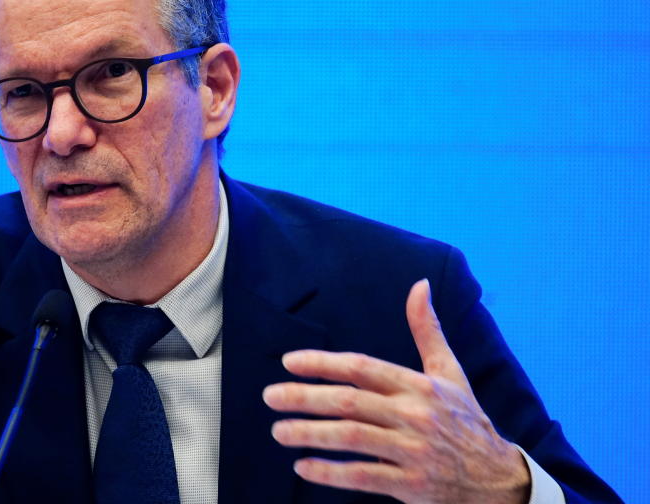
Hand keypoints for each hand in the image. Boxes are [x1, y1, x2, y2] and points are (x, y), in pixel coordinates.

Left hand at [262, 279, 530, 503]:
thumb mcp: (450, 372)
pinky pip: (363, 476)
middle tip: (270, 396)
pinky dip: (331, 472)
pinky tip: (302, 467)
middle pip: (350, 402)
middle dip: (305, 397)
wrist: (499, 478)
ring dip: (310, 433)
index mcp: (419, 385)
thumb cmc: (466, 419)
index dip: (323, 363)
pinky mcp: (412, 484)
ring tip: (279, 430)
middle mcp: (414, 415)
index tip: (289, 361)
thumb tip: (420, 284)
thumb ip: (427, 329)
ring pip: (352, 438)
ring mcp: (413, 451)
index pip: (362, 367)